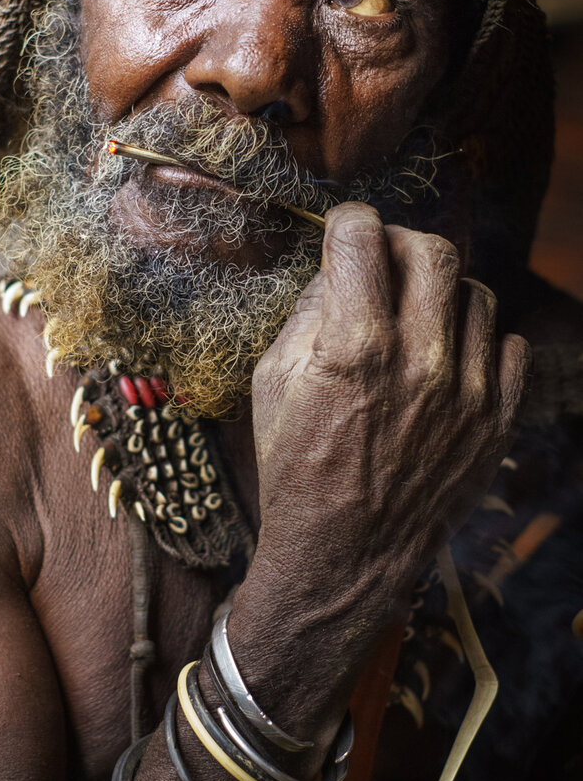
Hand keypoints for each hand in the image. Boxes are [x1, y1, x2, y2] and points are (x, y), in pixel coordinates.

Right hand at [250, 203, 530, 613]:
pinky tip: (446, 360)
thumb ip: (309, 311)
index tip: (345, 233)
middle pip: (433, 249)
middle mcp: (420, 361)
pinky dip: (477, 341)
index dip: (347, 224)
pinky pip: (508, 344)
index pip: (363, 235)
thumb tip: (340, 267)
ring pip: (475, 293)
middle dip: (401, 243)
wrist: (344, 556)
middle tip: (384, 265)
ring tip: (414, 321)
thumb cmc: (296, 467)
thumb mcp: (272, 381)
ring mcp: (468, 392)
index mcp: (354, 347)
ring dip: (440, 294)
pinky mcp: (497, 420)